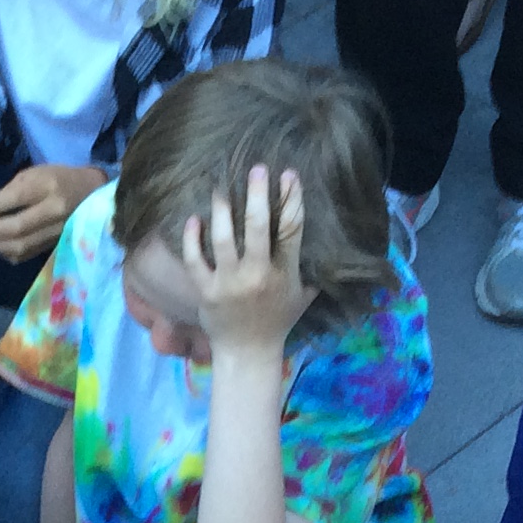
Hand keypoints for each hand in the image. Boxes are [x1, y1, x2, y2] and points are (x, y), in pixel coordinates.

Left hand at [0, 163, 104, 264]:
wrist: (90, 193)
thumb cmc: (56, 179)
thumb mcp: (33, 174)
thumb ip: (6, 192)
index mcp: (48, 187)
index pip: (14, 199)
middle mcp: (54, 211)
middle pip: (16, 228)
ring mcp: (56, 232)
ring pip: (20, 246)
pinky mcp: (54, 245)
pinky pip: (25, 255)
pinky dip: (6, 252)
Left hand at [180, 164, 310, 359]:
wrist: (248, 353)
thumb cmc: (278, 322)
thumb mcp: (303, 296)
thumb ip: (312, 269)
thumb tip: (330, 244)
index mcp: (284, 273)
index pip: (291, 229)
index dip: (291, 199)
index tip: (288, 176)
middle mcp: (257, 275)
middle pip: (257, 227)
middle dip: (256, 194)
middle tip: (256, 170)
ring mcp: (229, 283)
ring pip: (223, 239)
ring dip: (222, 210)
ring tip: (220, 188)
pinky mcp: (206, 291)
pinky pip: (194, 260)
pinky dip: (192, 239)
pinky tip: (194, 219)